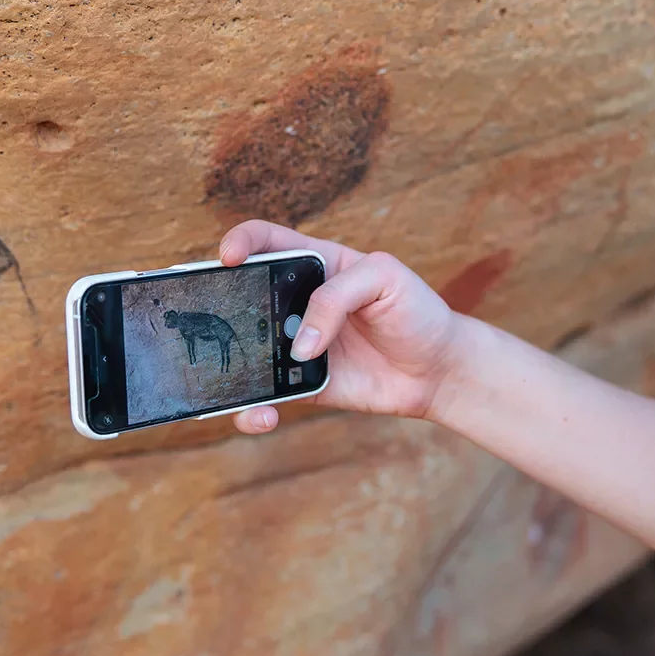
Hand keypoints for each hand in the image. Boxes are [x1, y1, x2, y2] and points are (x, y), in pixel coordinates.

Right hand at [217, 220, 465, 433]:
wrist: (437, 369)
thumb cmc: (416, 311)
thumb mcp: (385, 278)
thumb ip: (337, 296)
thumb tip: (300, 343)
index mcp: (314, 263)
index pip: (265, 240)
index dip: (241, 242)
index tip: (229, 257)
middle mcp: (296, 302)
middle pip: (242, 297)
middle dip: (220, 308)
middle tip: (218, 324)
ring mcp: (294, 343)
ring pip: (245, 350)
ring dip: (231, 364)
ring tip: (234, 378)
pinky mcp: (300, 383)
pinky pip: (265, 395)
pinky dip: (253, 409)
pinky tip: (264, 415)